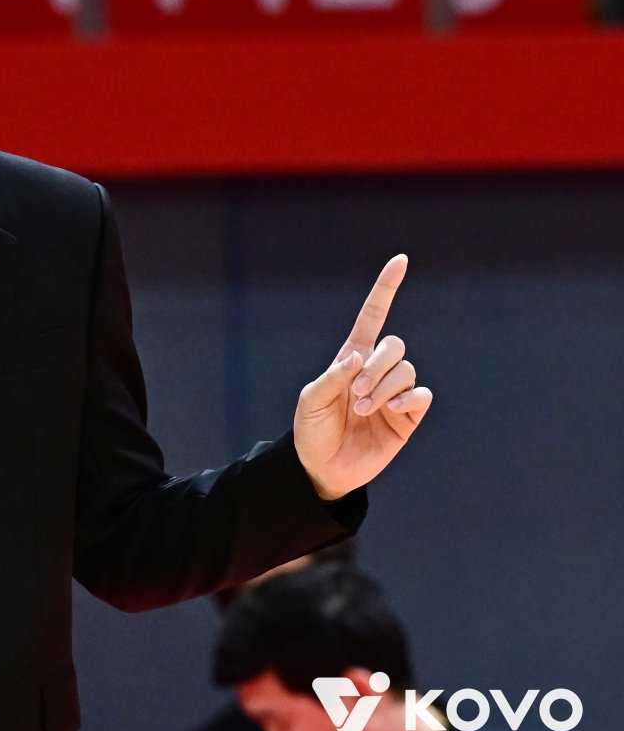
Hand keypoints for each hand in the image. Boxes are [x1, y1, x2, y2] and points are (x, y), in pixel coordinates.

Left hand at [294, 254, 433, 500]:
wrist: (322, 469)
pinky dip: (408, 400)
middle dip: (376, 367)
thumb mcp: (309, 402)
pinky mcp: (408, 417)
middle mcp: (376, 371)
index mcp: (351, 359)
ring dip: (385, 388)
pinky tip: (392, 412)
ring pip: (407, 370)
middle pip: (395, 345)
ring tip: (363, 409)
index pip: (372, 317)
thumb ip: (331, 377)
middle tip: (355, 394)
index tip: (400, 261)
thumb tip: (358, 357)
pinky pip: (422, 395)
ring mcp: (394, 393)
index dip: (385, 289)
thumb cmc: (311, 431)